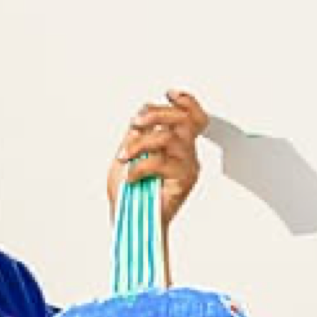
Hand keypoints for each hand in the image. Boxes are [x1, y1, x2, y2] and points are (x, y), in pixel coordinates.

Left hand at [109, 89, 207, 226]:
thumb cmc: (129, 194)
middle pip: (182, 119)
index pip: (191, 116)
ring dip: (140, 143)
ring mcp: (187, 166)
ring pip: (169, 137)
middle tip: (135, 124)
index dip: (185, 101)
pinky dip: (141, 165)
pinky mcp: (185, 180)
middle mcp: (185, 153)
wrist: (130, 222)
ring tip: (125, 156)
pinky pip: (163, 161)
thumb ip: (135, 134)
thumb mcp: (127, 156)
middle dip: (155, 114)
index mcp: (176, 145)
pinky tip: (132, 175)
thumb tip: (141, 113)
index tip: (169, 93)